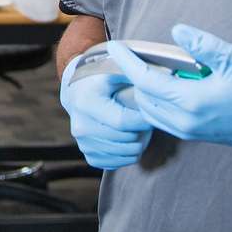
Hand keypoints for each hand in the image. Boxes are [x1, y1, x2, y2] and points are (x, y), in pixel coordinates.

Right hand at [59, 51, 154, 169]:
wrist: (76, 90)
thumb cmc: (99, 77)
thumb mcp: (113, 68)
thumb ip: (132, 74)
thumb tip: (155, 79)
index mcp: (86, 103)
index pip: (122, 121)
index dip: (142, 120)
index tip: (151, 113)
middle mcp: (81, 126)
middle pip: (125, 140)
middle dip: (142, 132)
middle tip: (146, 122)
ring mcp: (83, 143)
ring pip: (123, 153)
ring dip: (137, 144)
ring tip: (139, 130)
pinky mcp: (88, 154)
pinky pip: (114, 163)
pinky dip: (126, 155)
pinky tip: (129, 141)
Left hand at [116, 24, 231, 158]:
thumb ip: (204, 45)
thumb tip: (178, 30)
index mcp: (191, 100)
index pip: (145, 80)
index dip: (127, 62)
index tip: (115, 47)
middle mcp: (184, 120)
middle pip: (142, 97)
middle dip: (133, 75)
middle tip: (134, 54)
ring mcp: (188, 130)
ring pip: (149, 111)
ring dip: (144, 90)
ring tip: (150, 68)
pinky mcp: (193, 134)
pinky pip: (161, 119)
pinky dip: (155, 102)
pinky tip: (166, 86)